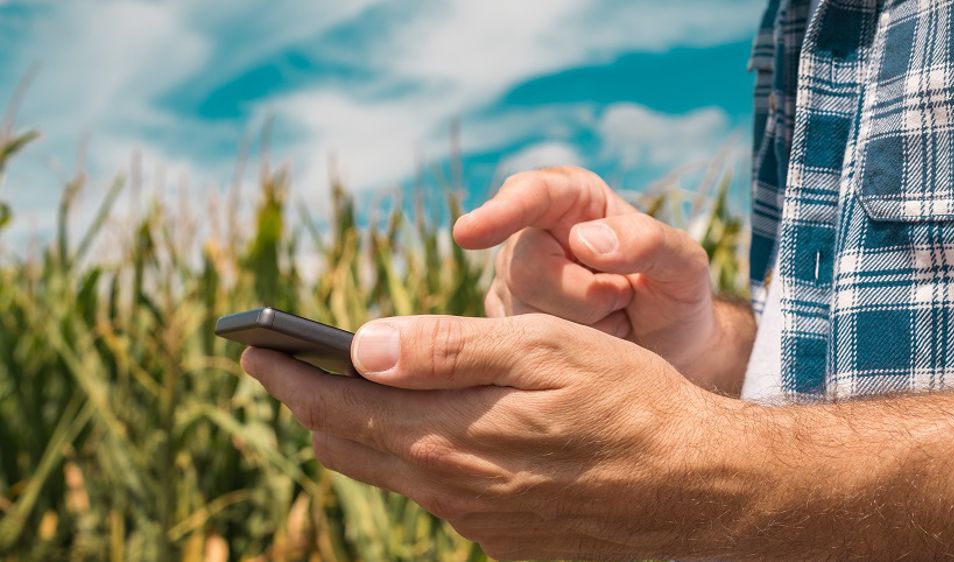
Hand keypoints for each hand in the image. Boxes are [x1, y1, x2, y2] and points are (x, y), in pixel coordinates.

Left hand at [241, 314, 757, 560]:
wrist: (696, 488)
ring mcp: (474, 520)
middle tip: (284, 368)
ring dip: (354, 433)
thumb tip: (360, 346)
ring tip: (342, 397)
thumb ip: (446, 350)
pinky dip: (409, 459)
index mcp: (446, 434)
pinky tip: (424, 436)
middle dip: (307, 403)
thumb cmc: (625, 401)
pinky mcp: (502, 539)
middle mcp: (447, 487)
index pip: (333, 406)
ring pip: (385, 473)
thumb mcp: (541, 350)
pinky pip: (433, 496)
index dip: (286, 374)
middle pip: (345, 445)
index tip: (254, 347)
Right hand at [453, 167, 725, 389]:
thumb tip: (584, 241)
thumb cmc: (675, 296)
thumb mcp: (685, 266)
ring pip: (521, 316)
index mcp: (572, 199)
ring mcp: (512, 284)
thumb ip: (649, 242)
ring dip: (580, 331)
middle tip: (625, 302)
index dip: (500, 213)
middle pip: (525, 268)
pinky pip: (516, 350)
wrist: (672, 351)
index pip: (531, 194)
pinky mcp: (503, 329)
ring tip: (612, 322)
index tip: (468, 234)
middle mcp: (532, 235)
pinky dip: (562, 357)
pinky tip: (589, 347)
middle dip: (584, 298)